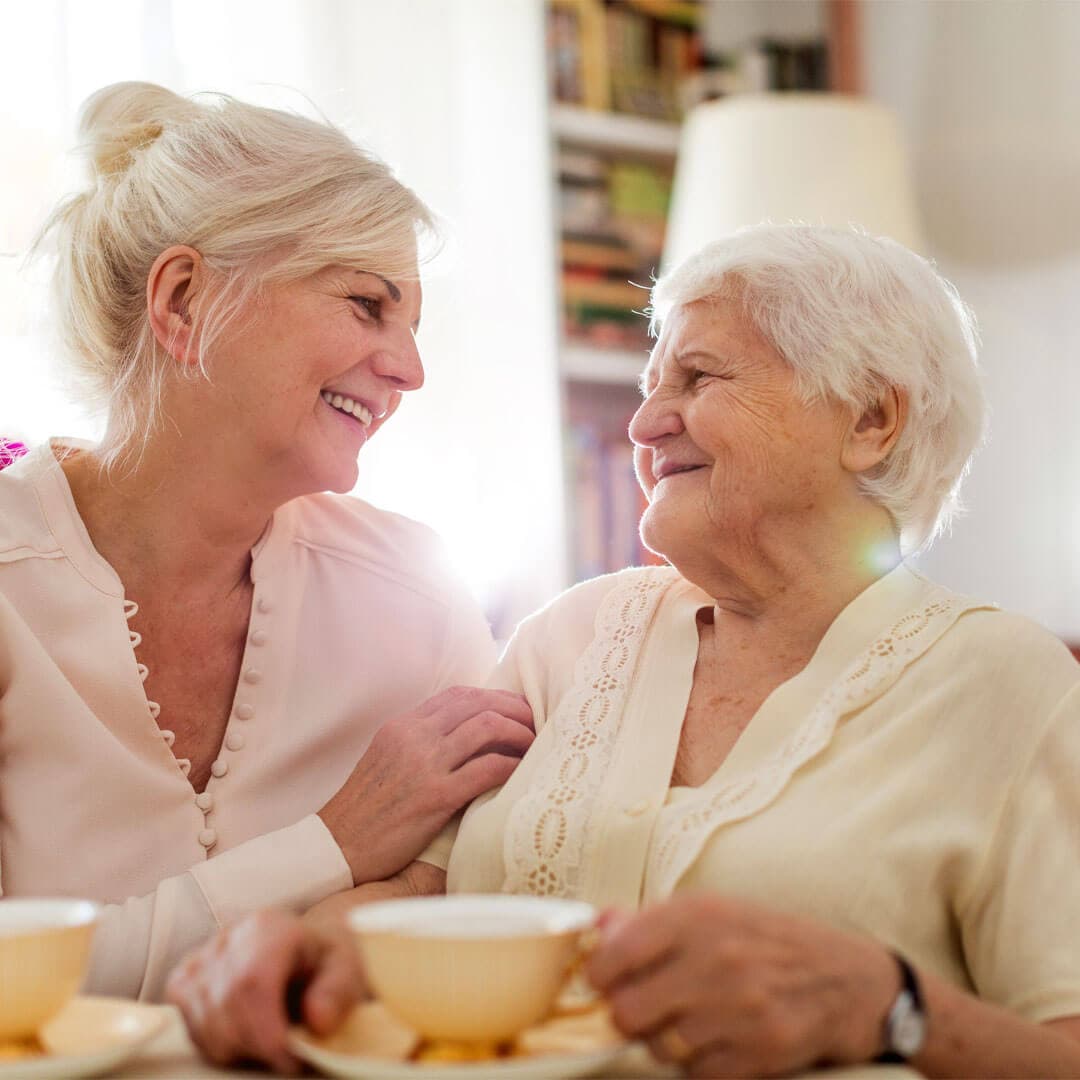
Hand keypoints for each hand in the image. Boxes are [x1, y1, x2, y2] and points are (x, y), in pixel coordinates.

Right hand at [166, 910, 362, 1074]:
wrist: (303, 953)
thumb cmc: (324, 964)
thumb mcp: (348, 971)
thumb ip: (338, 993)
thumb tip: (318, 1020)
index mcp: (269, 928)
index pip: (252, 982)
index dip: (267, 1031)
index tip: (291, 1059)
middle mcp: (228, 937)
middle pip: (225, 1008)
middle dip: (257, 1046)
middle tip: (287, 1053)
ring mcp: (200, 958)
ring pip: (205, 1026)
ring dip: (239, 1049)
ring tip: (271, 1036)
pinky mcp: (182, 981)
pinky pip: (190, 1029)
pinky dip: (218, 1044)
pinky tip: (245, 1032)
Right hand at [319, 686, 533, 883]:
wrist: (336, 848)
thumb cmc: (365, 811)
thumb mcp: (386, 760)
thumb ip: (418, 742)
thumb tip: (460, 735)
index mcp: (402, 725)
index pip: (458, 695)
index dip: (494, 696)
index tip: (515, 708)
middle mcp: (414, 737)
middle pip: (478, 704)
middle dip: (514, 709)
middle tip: (535, 723)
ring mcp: (425, 764)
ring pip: (487, 727)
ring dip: (519, 733)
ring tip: (534, 746)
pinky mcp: (435, 796)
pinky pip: (487, 769)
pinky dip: (512, 765)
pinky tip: (522, 773)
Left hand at [585, 896, 896, 1078]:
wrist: (847, 978)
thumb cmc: (768, 940)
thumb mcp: (713, 911)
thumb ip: (650, 920)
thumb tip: (598, 927)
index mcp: (696, 915)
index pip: (615, 954)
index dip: (599, 974)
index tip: (604, 980)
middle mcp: (715, 957)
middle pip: (627, 1011)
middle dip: (628, 1015)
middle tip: (643, 1008)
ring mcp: (740, 1007)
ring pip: (659, 1046)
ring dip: (665, 1041)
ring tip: (687, 1021)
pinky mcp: (761, 1052)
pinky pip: (697, 1074)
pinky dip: (699, 1064)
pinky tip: (717, 1040)